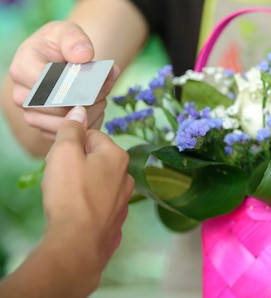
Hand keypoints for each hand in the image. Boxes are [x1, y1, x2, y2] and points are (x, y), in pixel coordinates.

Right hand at [8, 21, 118, 140]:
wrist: (56, 59)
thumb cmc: (60, 44)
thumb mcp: (66, 31)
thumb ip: (75, 39)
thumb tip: (83, 56)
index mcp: (22, 68)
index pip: (49, 85)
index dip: (77, 84)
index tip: (97, 78)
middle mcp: (22, 95)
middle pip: (58, 108)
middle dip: (89, 98)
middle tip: (107, 84)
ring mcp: (32, 114)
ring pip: (64, 125)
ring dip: (91, 112)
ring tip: (103, 94)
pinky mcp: (44, 128)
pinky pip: (69, 134)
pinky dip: (89, 123)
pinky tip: (98, 106)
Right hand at [42, 107, 134, 279]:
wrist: (76, 246)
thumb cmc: (71, 195)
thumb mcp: (65, 153)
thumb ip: (72, 129)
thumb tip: (80, 111)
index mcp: (118, 157)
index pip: (92, 137)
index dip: (72, 144)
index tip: (59, 158)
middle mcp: (126, 178)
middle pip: (94, 160)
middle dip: (75, 166)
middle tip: (58, 179)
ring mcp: (122, 204)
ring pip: (95, 184)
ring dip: (79, 187)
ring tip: (63, 199)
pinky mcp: (113, 226)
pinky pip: (96, 208)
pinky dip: (84, 208)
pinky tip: (72, 215)